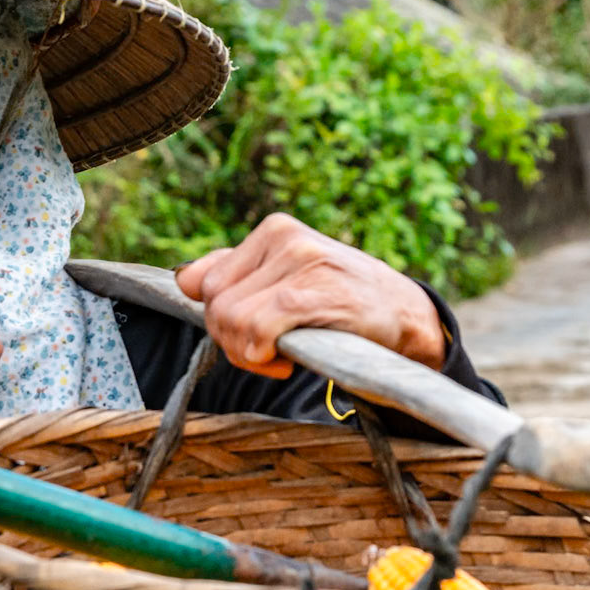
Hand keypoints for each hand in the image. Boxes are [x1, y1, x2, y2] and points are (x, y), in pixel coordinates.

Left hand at [174, 214, 445, 379]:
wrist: (406, 316)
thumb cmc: (344, 304)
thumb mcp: (288, 280)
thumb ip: (236, 276)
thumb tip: (182, 279)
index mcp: (273, 230)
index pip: (204, 282)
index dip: (219, 322)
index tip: (251, 337)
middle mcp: (285, 236)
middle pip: (214, 304)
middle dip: (231, 341)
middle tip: (266, 353)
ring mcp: (301, 260)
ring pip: (230, 319)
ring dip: (248, 353)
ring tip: (280, 354)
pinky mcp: (316, 290)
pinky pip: (257, 329)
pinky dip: (262, 355)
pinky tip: (286, 359)